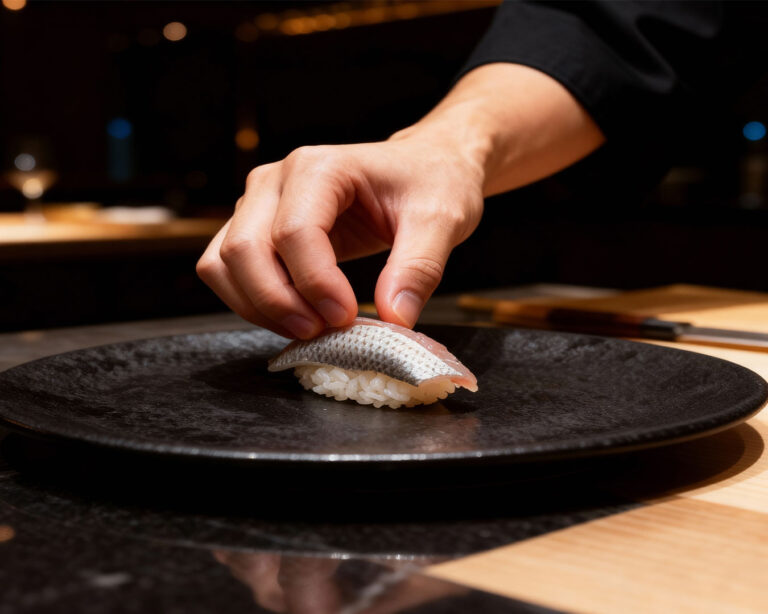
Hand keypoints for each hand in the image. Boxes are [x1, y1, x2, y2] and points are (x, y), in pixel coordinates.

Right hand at [198, 64, 603, 338]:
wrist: (422, 166)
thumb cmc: (430, 182)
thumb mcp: (442, 219)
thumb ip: (419, 267)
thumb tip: (394, 319)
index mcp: (320, 168)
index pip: (295, 232)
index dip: (315, 284)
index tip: (347, 317)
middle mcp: (276, 180)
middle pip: (244, 249)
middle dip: (278, 303)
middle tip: (323, 332)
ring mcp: (259, 203)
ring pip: (223, 262)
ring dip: (258, 307)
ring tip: (309, 329)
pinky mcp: (256, 227)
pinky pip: (227, 269)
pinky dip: (251, 302)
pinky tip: (294, 316)